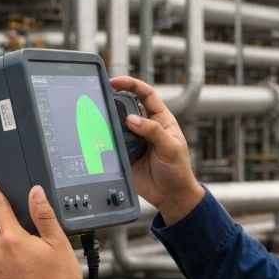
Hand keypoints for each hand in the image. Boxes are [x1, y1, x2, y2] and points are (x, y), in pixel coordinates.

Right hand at [110, 75, 204, 224]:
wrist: (171, 196)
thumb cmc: (178, 171)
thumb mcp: (170, 147)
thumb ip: (153, 131)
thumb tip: (132, 119)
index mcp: (161, 120)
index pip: (146, 95)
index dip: (132, 84)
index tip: (116, 82)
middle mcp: (146, 127)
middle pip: (127, 107)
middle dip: (115, 101)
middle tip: (103, 99)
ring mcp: (134, 141)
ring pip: (117, 125)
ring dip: (109, 122)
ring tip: (100, 121)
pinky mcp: (125, 154)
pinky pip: (113, 143)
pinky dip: (106, 140)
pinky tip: (100, 139)